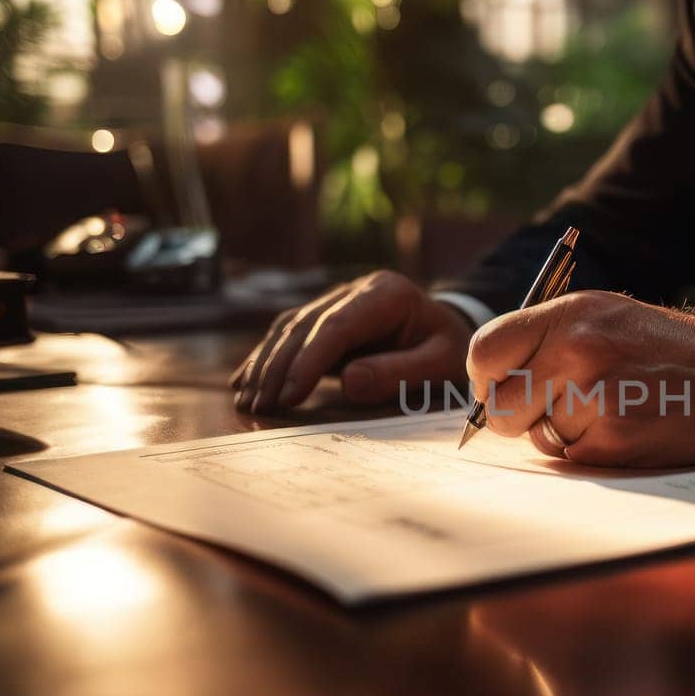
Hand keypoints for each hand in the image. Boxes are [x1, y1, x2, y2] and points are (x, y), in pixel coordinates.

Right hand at [232, 271, 472, 413]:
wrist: (450, 330)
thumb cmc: (448, 349)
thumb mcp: (441, 363)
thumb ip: (400, 371)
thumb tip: (348, 382)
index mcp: (387, 293)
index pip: (337, 325)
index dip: (308, 360)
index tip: (290, 394)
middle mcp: (355, 290)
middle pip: (305, 326)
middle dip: (279, 367)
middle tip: (261, 405)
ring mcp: (336, 300)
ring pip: (289, 329)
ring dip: (265, 365)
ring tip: (247, 400)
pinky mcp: (325, 317)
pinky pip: (288, 336)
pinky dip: (266, 359)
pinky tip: (244, 382)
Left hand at [466, 290, 694, 467]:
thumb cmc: (670, 352)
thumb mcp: (608, 316)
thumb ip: (548, 339)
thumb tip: (489, 381)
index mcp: (571, 313)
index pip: (485, 351)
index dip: (486, 379)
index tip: (500, 388)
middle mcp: (577, 349)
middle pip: (498, 407)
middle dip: (515, 417)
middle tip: (552, 409)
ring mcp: (594, 397)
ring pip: (534, 437)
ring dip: (559, 434)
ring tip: (608, 410)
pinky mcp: (613, 441)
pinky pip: (568, 458)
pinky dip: (588, 452)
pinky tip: (625, 429)